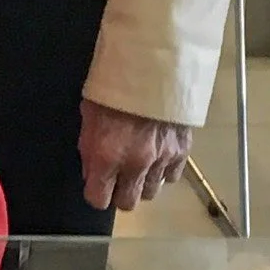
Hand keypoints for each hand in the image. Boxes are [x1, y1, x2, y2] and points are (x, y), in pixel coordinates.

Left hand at [80, 98, 191, 212]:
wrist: (152, 67)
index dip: (95, 193)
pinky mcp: (182, 152)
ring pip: (151, 192)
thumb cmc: (112, 87)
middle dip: (119, 193)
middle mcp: (135, 165)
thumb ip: (89, 148)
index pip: (98, 199)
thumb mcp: (88, 114)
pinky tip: (157, 155)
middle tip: (118, 177)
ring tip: (139, 164)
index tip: (96, 185)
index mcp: (106, 155)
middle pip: (127, 203)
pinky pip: (172, 177)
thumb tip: (93, 172)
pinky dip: (163, 171)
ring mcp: (161, 160)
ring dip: (143, 182)